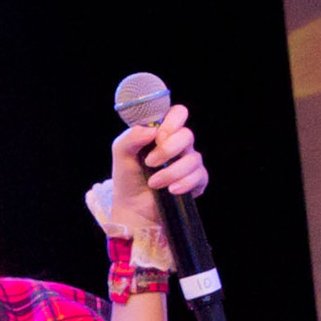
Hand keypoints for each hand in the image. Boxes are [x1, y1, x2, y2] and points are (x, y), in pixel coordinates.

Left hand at [106, 105, 206, 225]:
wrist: (133, 207)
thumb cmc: (128, 177)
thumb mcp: (121, 153)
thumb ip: (131, 137)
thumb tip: (152, 130)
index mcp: (163, 132)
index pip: (178, 113)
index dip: (172, 122)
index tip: (158, 136)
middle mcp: (179, 144)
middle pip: (187, 135)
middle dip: (167, 150)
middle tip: (150, 162)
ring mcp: (189, 162)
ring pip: (193, 158)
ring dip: (171, 172)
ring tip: (153, 183)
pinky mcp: (197, 180)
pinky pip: (199, 176)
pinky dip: (184, 183)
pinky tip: (170, 190)